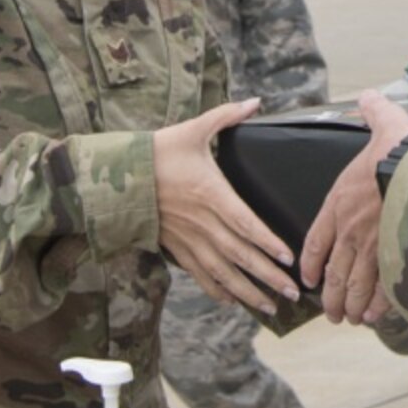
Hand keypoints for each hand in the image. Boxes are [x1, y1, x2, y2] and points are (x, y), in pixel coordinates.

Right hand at [152, 100, 299, 315]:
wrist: (115, 176)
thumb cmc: (158, 151)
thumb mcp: (193, 129)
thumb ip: (226, 115)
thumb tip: (255, 101)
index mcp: (210, 193)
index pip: (245, 224)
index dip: (267, 243)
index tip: (289, 259)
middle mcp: (201, 221)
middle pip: (239, 255)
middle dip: (267, 276)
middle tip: (292, 292)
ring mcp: (187, 238)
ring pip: (221, 271)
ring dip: (246, 291)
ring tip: (270, 306)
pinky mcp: (175, 246)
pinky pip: (198, 274)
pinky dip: (217, 289)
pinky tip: (233, 301)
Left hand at [301, 91, 407, 325]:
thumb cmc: (402, 148)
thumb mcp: (385, 124)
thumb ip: (375, 113)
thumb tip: (370, 97)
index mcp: (340, 202)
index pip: (316, 240)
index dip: (310, 262)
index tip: (308, 278)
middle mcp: (350, 230)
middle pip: (333, 272)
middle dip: (330, 295)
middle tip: (330, 311)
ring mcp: (372, 247)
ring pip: (353, 286)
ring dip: (349, 305)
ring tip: (349, 318)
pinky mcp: (395, 258)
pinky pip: (381, 290)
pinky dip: (376, 306)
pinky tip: (374, 316)